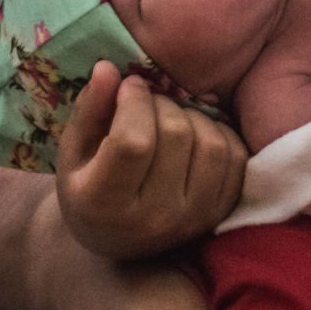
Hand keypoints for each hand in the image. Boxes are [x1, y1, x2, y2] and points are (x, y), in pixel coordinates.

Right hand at [56, 63, 247, 259]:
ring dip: (193, 116)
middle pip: (175, 136)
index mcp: (105, 205)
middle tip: (148, 103)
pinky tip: (195, 134)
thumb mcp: (74, 152)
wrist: (117, 241)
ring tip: (170, 119)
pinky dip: (219, 133)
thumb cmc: (89, 188)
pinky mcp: (220, 213)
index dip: (135, 102)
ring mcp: (192, 219)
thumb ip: (89, 109)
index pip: (134, 141)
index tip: (129, 86)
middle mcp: (153, 218)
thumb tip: (108, 68)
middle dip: (162, 103)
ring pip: (210, 143)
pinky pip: (236, 158)